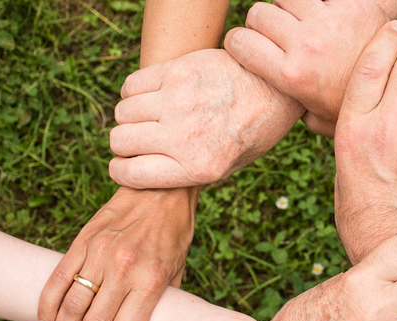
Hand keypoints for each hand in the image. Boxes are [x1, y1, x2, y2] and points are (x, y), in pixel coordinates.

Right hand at [37, 187, 197, 320]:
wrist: (161, 190)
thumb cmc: (173, 233)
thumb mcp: (177, 270)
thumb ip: (161, 300)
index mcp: (150, 281)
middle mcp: (124, 269)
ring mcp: (100, 254)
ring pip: (70, 307)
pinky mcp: (83, 241)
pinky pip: (56, 280)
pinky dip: (46, 308)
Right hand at [108, 49, 303, 188]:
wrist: (276, 89)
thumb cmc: (252, 132)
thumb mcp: (227, 167)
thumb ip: (186, 173)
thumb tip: (144, 174)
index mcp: (198, 167)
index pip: (130, 174)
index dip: (121, 170)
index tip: (125, 165)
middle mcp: (185, 136)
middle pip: (120, 141)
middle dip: (125, 143)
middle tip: (141, 139)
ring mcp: (179, 101)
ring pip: (123, 112)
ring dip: (130, 116)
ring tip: (150, 115)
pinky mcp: (178, 71)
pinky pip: (132, 85)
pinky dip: (134, 92)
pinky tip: (153, 95)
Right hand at [225, 0, 389, 135]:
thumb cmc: (354, 109)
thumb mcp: (316, 119)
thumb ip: (289, 106)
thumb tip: (270, 101)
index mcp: (290, 75)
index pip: (239, 41)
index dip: (238, 42)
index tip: (248, 47)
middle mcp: (305, 45)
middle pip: (259, 13)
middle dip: (263, 24)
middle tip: (278, 36)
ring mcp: (328, 22)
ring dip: (287, 6)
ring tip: (300, 22)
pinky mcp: (352, 5)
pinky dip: (316, 2)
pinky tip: (324, 14)